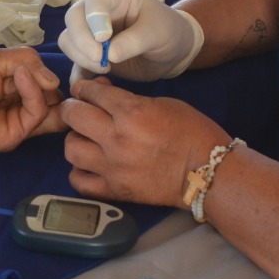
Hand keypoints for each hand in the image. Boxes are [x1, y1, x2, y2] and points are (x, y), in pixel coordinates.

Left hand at [0, 47, 65, 153]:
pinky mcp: (16, 134)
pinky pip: (36, 113)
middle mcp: (23, 106)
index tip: (50, 66)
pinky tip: (20, 78)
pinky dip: (34, 92)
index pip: (50, 85)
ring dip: (49, 90)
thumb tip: (54, 80)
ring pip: (53, 110)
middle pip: (56, 100)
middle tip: (43, 75)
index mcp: (19, 88)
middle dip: (56, 86)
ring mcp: (21, 122)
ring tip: (32, 75)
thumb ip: (28, 61)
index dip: (53, 76)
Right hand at [58, 0, 203, 82]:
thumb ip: (135, 41)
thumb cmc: (167, 31)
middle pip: (73, 19)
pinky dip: (78, 74)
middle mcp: (98, 11)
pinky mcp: (90, 54)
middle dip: (83, 41)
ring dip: (81, 57)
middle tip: (102, 59)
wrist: (171, 52)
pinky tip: (88, 84)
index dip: (94, 17)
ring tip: (106, 68)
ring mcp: (91, 32)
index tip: (104, 38)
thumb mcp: (158, 33)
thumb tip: (109, 55)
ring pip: (69, 40)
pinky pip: (74, 62)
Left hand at [61, 79, 227, 206]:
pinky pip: (79, 181)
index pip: (92, 93)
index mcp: (131, 113)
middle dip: (73, 108)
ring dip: (75, 139)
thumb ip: (129, 101)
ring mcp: (112, 167)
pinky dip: (79, 171)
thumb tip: (105, 97)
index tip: (84, 90)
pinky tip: (89, 165)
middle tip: (78, 109)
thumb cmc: (192, 132)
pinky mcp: (114, 191)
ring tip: (85, 139)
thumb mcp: (163, 104)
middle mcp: (116, 139)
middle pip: (73, 117)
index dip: (85, 87)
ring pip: (70, 148)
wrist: (207, 173)